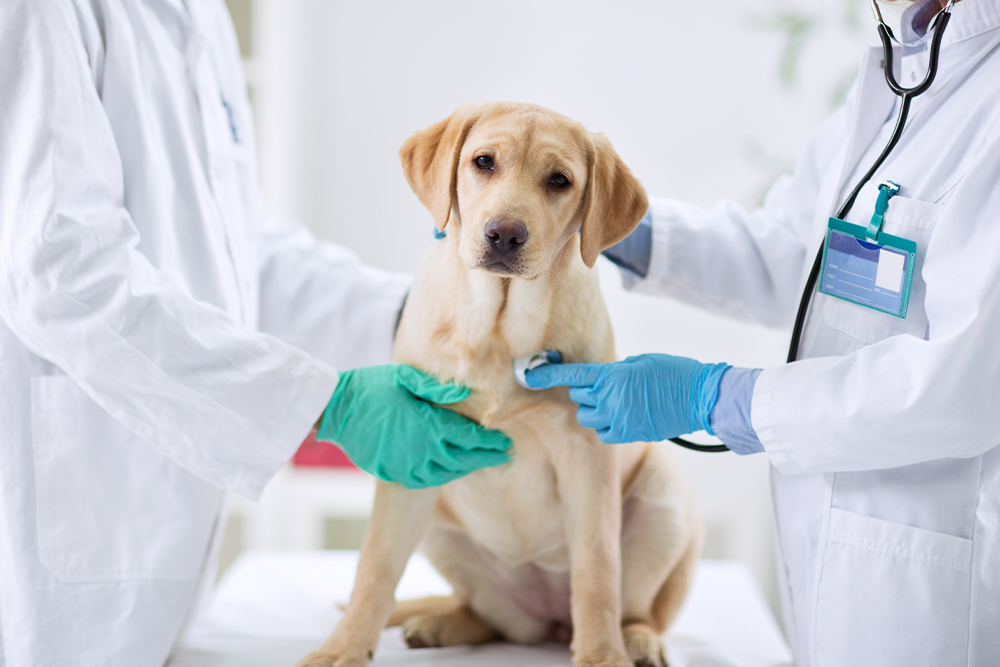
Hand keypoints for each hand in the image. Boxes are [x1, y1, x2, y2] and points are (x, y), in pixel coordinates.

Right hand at [317, 365, 510, 487]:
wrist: (335, 409)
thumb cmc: (370, 387)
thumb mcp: (405, 377)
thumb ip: (436, 388)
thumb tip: (466, 393)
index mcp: (429, 425)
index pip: (469, 438)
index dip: (490, 442)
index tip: (505, 443)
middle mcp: (422, 450)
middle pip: (464, 459)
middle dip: (486, 457)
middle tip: (503, 455)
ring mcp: (407, 465)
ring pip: (446, 473)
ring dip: (466, 468)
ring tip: (480, 462)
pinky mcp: (393, 473)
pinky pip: (425, 480)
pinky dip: (442, 476)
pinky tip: (449, 470)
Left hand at [524, 353, 729, 443]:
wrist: (700, 398)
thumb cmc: (674, 373)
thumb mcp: (640, 362)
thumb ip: (615, 372)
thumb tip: (599, 381)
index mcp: (613, 377)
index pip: (572, 376)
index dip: (546, 375)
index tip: (527, 374)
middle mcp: (611, 399)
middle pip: (579, 397)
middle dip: (586, 391)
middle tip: (606, 386)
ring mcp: (619, 420)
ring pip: (588, 418)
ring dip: (595, 410)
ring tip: (616, 402)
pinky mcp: (629, 435)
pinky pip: (604, 433)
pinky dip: (607, 426)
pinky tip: (623, 417)